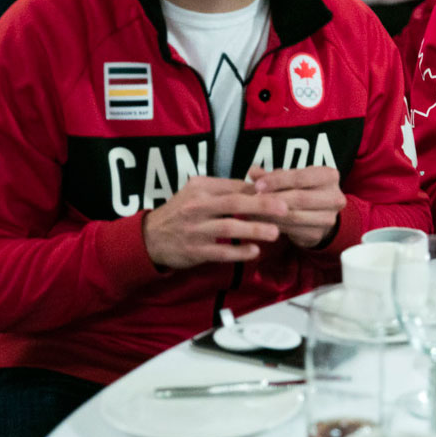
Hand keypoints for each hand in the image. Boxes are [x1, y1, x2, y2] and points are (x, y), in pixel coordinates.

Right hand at [141, 176, 284, 269]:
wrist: (150, 237)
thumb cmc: (182, 212)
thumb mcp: (198, 193)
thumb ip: (226, 189)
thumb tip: (260, 185)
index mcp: (201, 188)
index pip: (235, 186)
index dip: (260, 191)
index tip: (282, 193)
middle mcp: (197, 206)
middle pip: (233, 203)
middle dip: (261, 205)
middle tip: (285, 209)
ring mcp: (195, 229)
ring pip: (228, 227)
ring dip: (254, 229)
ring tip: (275, 233)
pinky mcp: (194, 250)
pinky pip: (219, 251)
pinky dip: (238, 252)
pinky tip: (254, 251)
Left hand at [249, 165, 346, 247]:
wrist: (321, 215)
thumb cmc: (304, 190)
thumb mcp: (292, 178)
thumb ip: (273, 175)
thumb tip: (253, 171)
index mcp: (330, 176)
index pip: (301, 177)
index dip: (277, 181)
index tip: (257, 185)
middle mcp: (334, 197)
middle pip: (299, 198)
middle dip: (273, 199)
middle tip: (252, 200)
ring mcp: (328, 218)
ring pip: (294, 216)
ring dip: (270, 214)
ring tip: (252, 211)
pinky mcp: (318, 234)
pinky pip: (291, 230)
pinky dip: (273, 226)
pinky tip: (260, 222)